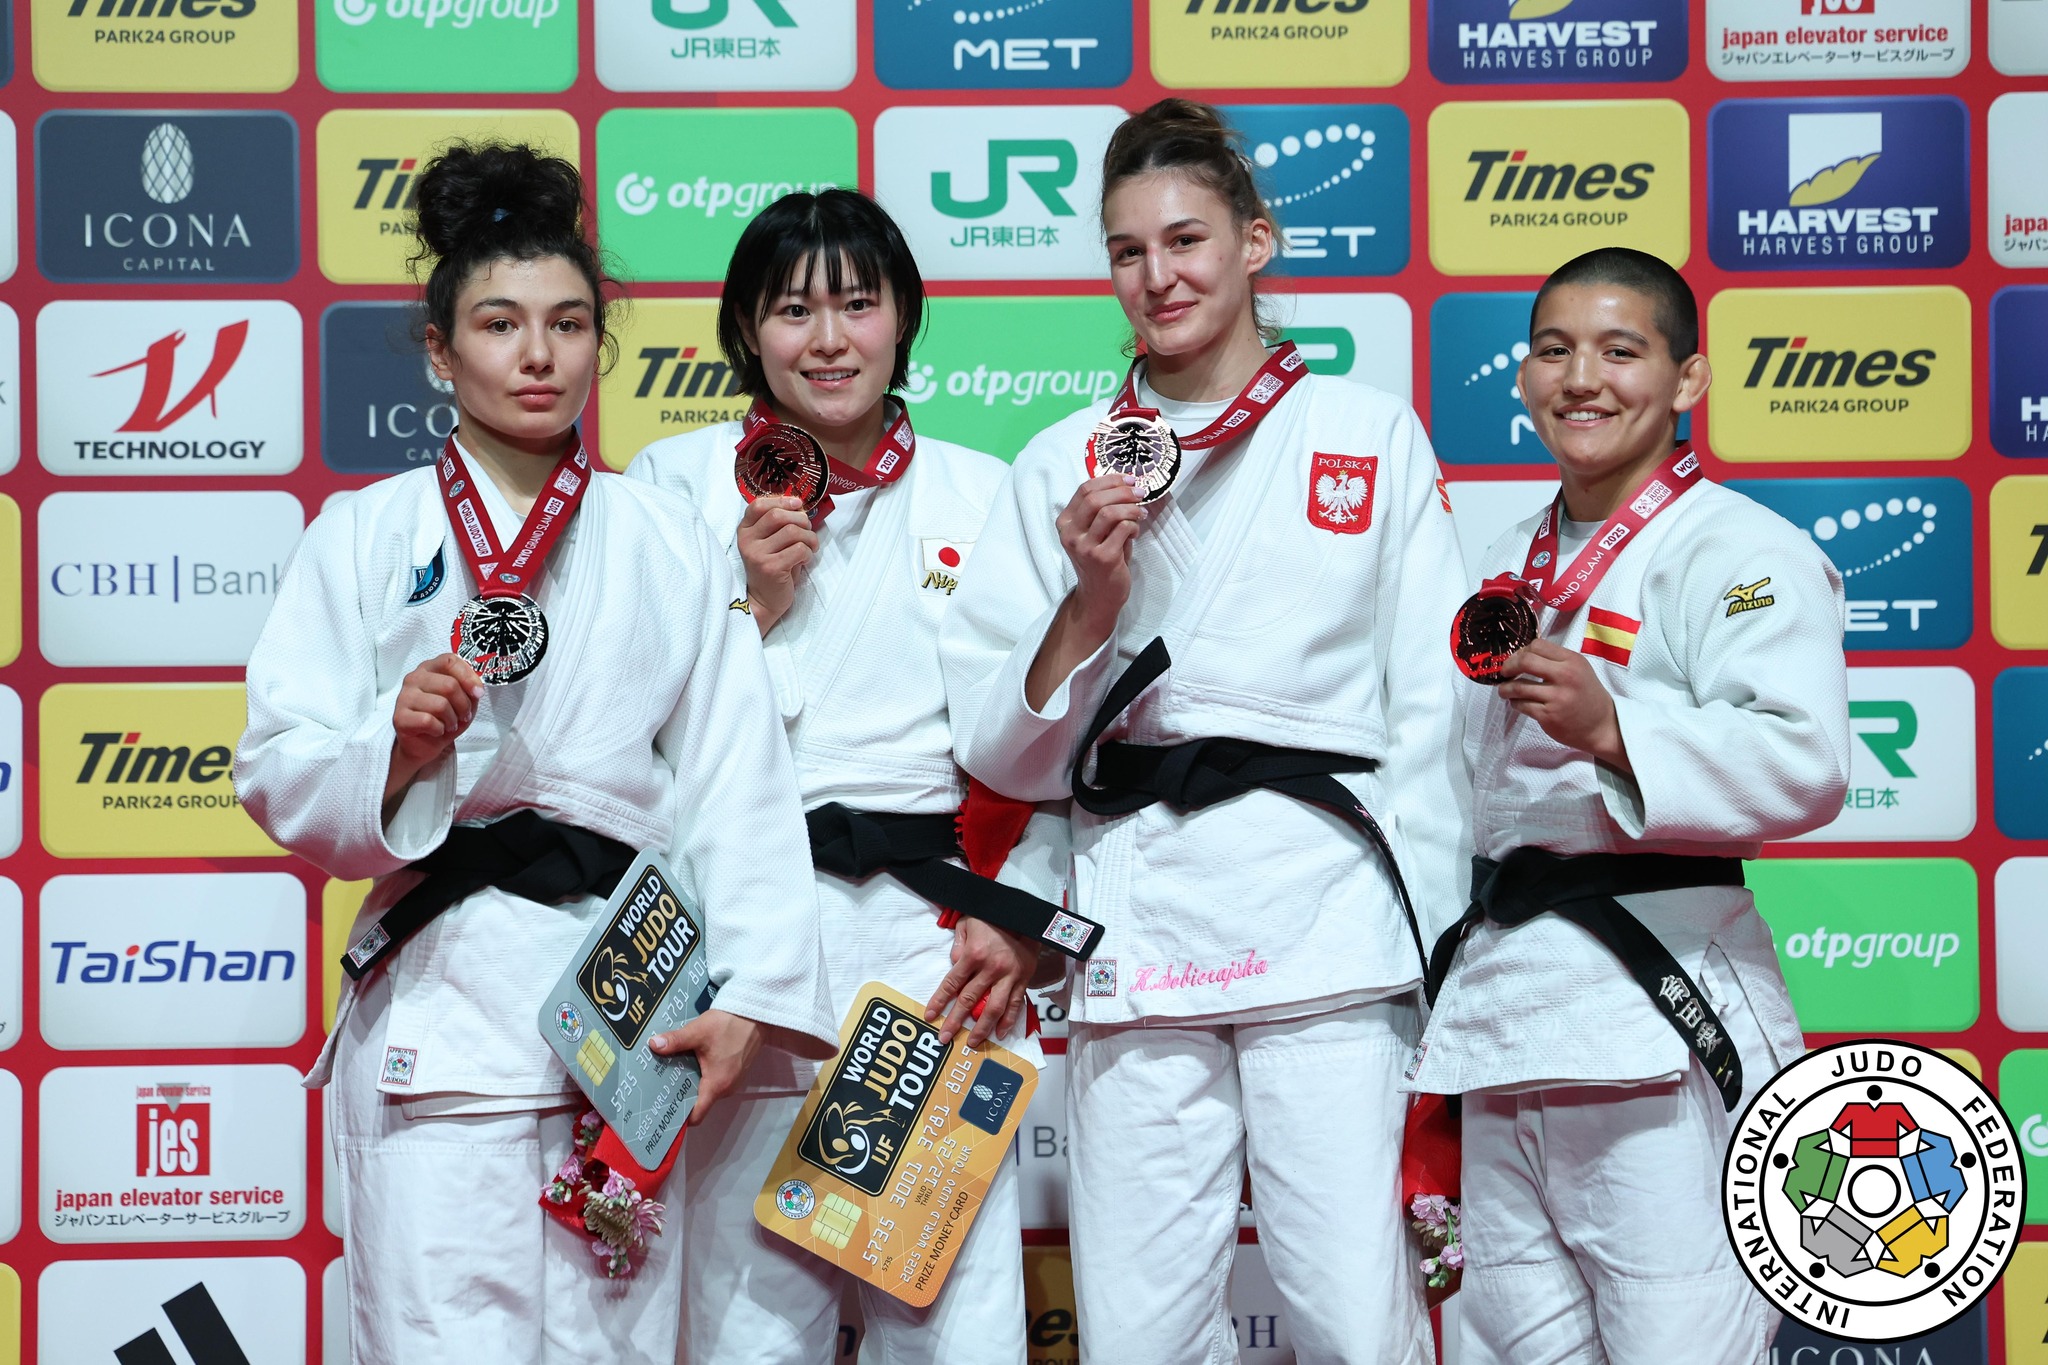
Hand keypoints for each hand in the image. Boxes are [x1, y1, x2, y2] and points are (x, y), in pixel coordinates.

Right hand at [386, 653, 482, 806]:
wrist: (424, 744)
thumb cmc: (444, 718)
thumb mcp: (464, 701)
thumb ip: (470, 689)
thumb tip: (476, 689)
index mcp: (430, 668)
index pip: (450, 661)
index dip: (469, 677)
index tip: (478, 693)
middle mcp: (414, 678)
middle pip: (449, 685)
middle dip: (464, 705)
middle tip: (463, 716)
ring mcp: (404, 696)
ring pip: (440, 705)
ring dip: (452, 720)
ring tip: (450, 724)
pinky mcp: (399, 717)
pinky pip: (428, 721)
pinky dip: (439, 730)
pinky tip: (436, 731)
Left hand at [647, 1009, 762, 1126]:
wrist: (756, 1014)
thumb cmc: (730, 1024)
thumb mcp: (698, 1031)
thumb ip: (675, 1041)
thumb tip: (653, 1045)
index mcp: (717, 1084)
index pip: (697, 1115)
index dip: (680, 1118)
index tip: (663, 1112)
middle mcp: (726, 1088)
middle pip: (699, 1102)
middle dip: (680, 1095)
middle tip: (660, 1086)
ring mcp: (733, 1080)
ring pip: (706, 1090)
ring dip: (691, 1083)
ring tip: (673, 1072)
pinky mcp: (735, 1071)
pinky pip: (714, 1080)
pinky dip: (702, 1074)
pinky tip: (691, 1062)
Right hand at [736, 495, 817, 633]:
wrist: (764, 601)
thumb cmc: (772, 568)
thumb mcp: (769, 542)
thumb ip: (777, 525)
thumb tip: (799, 506)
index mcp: (745, 530)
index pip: (758, 505)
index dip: (781, 500)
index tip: (798, 505)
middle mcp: (747, 540)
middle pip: (778, 516)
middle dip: (800, 520)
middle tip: (808, 531)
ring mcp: (757, 554)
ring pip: (792, 532)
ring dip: (809, 537)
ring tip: (810, 547)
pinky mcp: (771, 568)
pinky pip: (799, 549)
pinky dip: (808, 553)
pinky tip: (804, 560)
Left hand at [925, 916, 1036, 1047]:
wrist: (1025, 915)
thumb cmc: (993, 918)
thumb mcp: (968, 923)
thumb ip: (957, 944)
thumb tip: (953, 964)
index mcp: (974, 955)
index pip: (952, 984)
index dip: (939, 1001)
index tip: (930, 1016)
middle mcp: (990, 969)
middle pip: (969, 1000)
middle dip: (955, 1021)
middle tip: (944, 1038)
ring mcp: (1009, 976)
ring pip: (993, 1008)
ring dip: (982, 1028)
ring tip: (973, 1042)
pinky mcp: (1023, 980)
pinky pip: (1016, 1004)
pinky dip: (1009, 1021)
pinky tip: (1001, 1033)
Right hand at [1057, 474, 1145, 632]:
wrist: (1099, 595)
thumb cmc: (1100, 560)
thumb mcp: (1093, 532)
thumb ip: (1101, 510)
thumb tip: (1128, 485)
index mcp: (1065, 522)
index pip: (1084, 490)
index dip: (1110, 480)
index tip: (1129, 479)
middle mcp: (1070, 533)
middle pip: (1095, 498)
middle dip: (1122, 491)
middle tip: (1140, 492)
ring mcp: (1085, 546)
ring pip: (1109, 512)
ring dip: (1130, 508)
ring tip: (1140, 513)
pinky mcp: (1102, 557)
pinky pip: (1122, 529)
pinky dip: (1133, 525)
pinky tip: (1135, 531)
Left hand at [1496, 639, 1631, 773]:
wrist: (1601, 725)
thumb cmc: (1586, 693)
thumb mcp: (1578, 669)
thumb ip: (1554, 660)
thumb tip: (1521, 655)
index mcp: (1572, 661)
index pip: (1538, 645)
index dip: (1522, 651)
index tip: (1516, 659)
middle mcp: (1565, 676)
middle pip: (1526, 662)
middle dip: (1509, 666)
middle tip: (1504, 672)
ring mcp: (1557, 697)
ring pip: (1519, 687)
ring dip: (1506, 688)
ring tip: (1504, 690)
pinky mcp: (1548, 716)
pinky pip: (1521, 705)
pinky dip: (1514, 703)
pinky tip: (1517, 702)